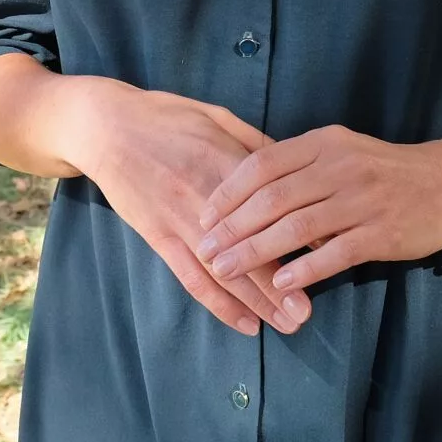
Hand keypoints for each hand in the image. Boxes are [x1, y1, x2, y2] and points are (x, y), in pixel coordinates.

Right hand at [65, 80, 314, 337]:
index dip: (302, 233)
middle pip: (251, 249)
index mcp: (227, 165)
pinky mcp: (158, 237)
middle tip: (309, 311)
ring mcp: (180, 222)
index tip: (332, 253)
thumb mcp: (218, 117)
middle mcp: (206, 200)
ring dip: (257, 302)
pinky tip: (244, 323)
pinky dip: (218, 304)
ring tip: (286, 324)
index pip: (273, 207)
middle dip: (282, 284)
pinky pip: (191, 278)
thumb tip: (294, 170)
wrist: (109, 127)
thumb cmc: (168, 116)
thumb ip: (256, 146)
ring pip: (225, 272)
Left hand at [193, 125, 441, 292]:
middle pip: (273, 199)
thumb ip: (297, 166)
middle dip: (233, 228)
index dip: (229, 193)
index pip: (262, 165)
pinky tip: (280, 284)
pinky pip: (335, 253)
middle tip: (206, 251)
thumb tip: (242, 187)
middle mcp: (339, 168)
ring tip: (228, 270)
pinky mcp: (381, 233)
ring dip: (256, 252)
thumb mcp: (339, 151)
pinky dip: (304, 269)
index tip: (204, 217)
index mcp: (323, 144)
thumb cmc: (381, 169)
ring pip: (297, 228)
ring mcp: (361, 201)